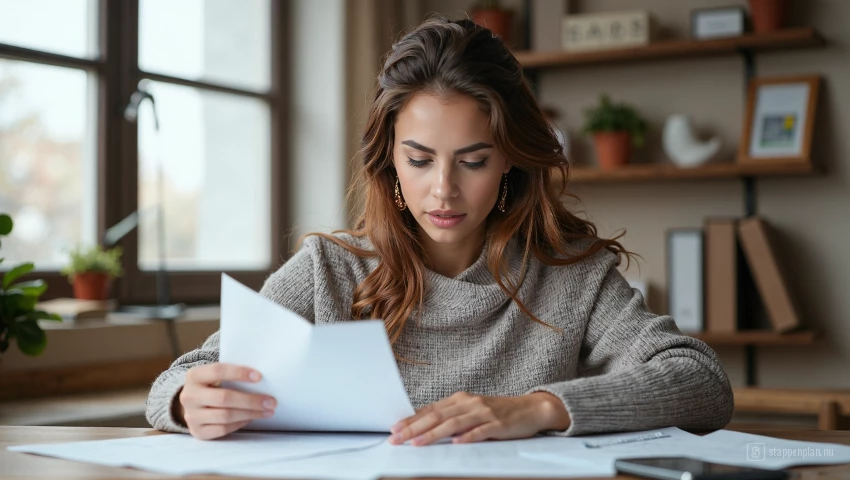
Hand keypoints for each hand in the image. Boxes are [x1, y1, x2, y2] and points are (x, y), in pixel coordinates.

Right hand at [177, 363, 276, 439]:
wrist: (192, 404)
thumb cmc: (212, 386)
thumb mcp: (214, 376)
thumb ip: (231, 375)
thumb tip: (261, 380)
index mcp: (194, 376)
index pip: (217, 371)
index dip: (239, 373)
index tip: (259, 377)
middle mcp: (189, 396)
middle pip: (224, 398)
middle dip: (251, 400)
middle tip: (271, 401)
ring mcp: (191, 416)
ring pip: (225, 415)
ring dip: (250, 413)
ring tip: (267, 411)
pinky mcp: (197, 431)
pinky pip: (222, 429)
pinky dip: (240, 424)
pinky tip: (251, 418)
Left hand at [388, 392, 569, 445]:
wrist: (530, 409)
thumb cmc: (498, 413)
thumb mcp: (472, 411)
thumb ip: (452, 416)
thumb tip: (425, 426)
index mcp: (460, 399)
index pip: (430, 409)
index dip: (411, 419)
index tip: (394, 429)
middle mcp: (469, 403)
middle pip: (437, 415)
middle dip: (414, 428)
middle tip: (396, 438)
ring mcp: (483, 413)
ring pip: (453, 423)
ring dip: (433, 433)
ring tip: (417, 443)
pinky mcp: (497, 424)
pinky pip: (480, 431)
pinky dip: (467, 437)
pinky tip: (455, 443)